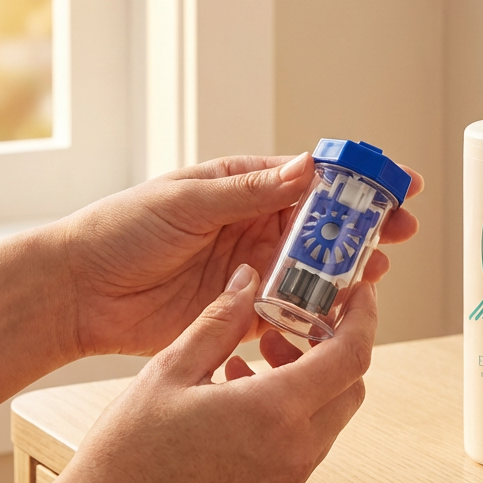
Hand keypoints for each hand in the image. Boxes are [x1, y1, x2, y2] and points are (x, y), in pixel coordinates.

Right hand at [48, 264, 375, 482]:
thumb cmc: (127, 453)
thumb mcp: (170, 370)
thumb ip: (219, 321)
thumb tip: (249, 279)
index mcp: (275, 412)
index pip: (351, 357)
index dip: (363, 318)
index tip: (358, 294)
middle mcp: (294, 452)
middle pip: (349, 388)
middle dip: (332, 349)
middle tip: (288, 327)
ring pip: (328, 419)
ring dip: (308, 383)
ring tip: (250, 362)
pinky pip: (303, 448)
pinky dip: (290, 416)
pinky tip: (238, 400)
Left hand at [60, 153, 421, 357]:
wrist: (81, 291)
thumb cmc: (123, 229)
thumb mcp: (187, 199)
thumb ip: (250, 191)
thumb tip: (309, 167)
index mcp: (244, 188)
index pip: (313, 180)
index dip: (358, 182)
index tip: (399, 184)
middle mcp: (255, 227)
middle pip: (325, 227)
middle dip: (366, 229)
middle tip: (402, 233)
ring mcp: (252, 271)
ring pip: (315, 271)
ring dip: (348, 272)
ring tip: (375, 275)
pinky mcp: (243, 312)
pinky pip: (291, 312)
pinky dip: (316, 313)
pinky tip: (339, 315)